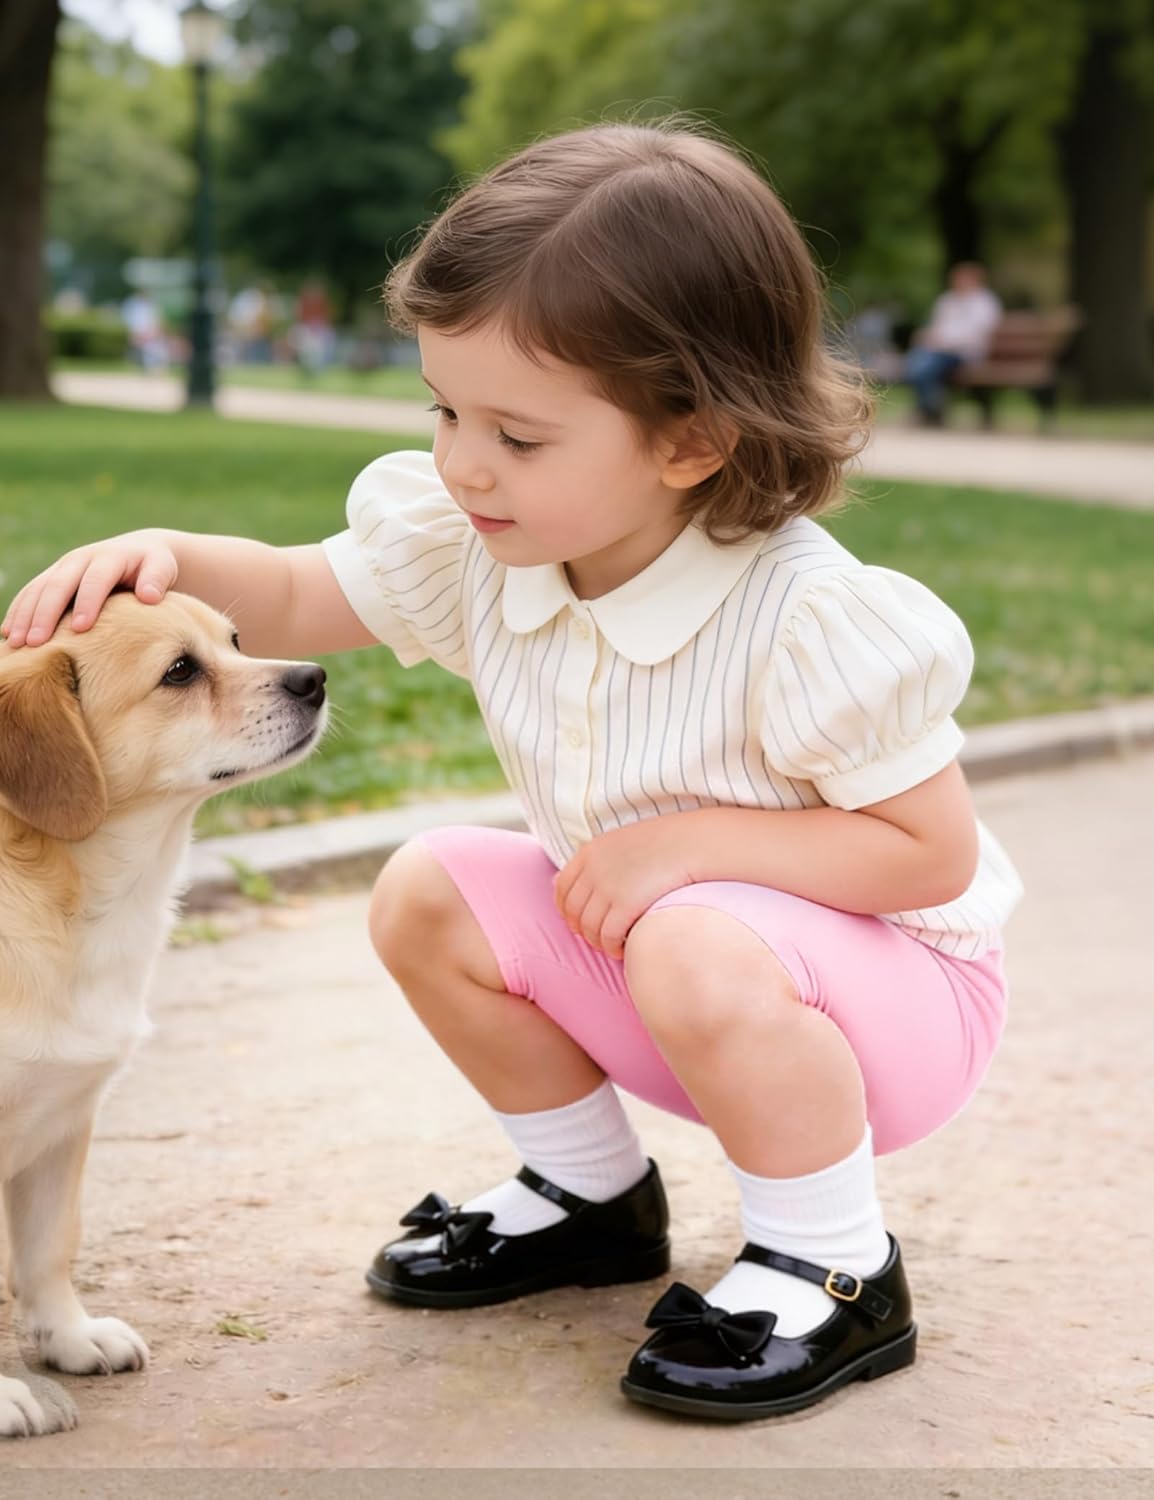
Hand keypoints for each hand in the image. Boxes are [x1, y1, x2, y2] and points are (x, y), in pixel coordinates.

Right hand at [1, 532, 178, 646]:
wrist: (137, 551)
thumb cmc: (153, 568)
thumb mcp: (161, 567)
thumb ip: (157, 579)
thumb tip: (149, 596)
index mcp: (108, 558)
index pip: (95, 580)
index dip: (87, 602)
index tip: (80, 628)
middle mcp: (80, 560)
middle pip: (58, 585)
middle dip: (45, 614)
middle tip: (35, 643)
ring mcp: (62, 568)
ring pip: (38, 590)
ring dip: (24, 616)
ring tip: (15, 644)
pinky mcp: (52, 578)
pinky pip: (30, 594)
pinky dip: (18, 612)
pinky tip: (8, 635)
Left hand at [553, 818, 697, 959]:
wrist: (690, 843)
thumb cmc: (663, 843)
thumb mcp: (622, 841)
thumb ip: (601, 858)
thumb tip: (585, 878)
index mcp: (590, 852)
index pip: (561, 887)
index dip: (565, 909)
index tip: (576, 920)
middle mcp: (593, 870)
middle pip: (572, 911)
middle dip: (580, 929)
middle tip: (595, 938)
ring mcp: (607, 887)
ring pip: (588, 928)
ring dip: (597, 942)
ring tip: (611, 946)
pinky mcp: (625, 905)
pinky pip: (608, 936)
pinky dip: (612, 947)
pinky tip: (622, 949)